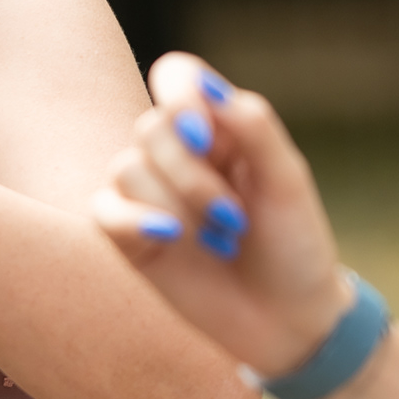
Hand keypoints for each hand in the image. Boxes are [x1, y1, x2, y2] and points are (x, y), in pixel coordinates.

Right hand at [89, 54, 354, 381]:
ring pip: (127, 169)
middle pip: (151, 130)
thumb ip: (254, 128)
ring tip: (222, 242)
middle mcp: (179, 153)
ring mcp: (150, 194)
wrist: (287, 320)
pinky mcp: (129, 236)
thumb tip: (210, 88)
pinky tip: (171, 240)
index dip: (180, 97)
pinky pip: (104, 209)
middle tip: (235, 219)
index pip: (176, 77)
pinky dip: (134, 222)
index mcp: (219, 128)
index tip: (204, 137)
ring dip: (179, 207)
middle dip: (192, 177)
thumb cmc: (295, 246)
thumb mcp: (287, 182)